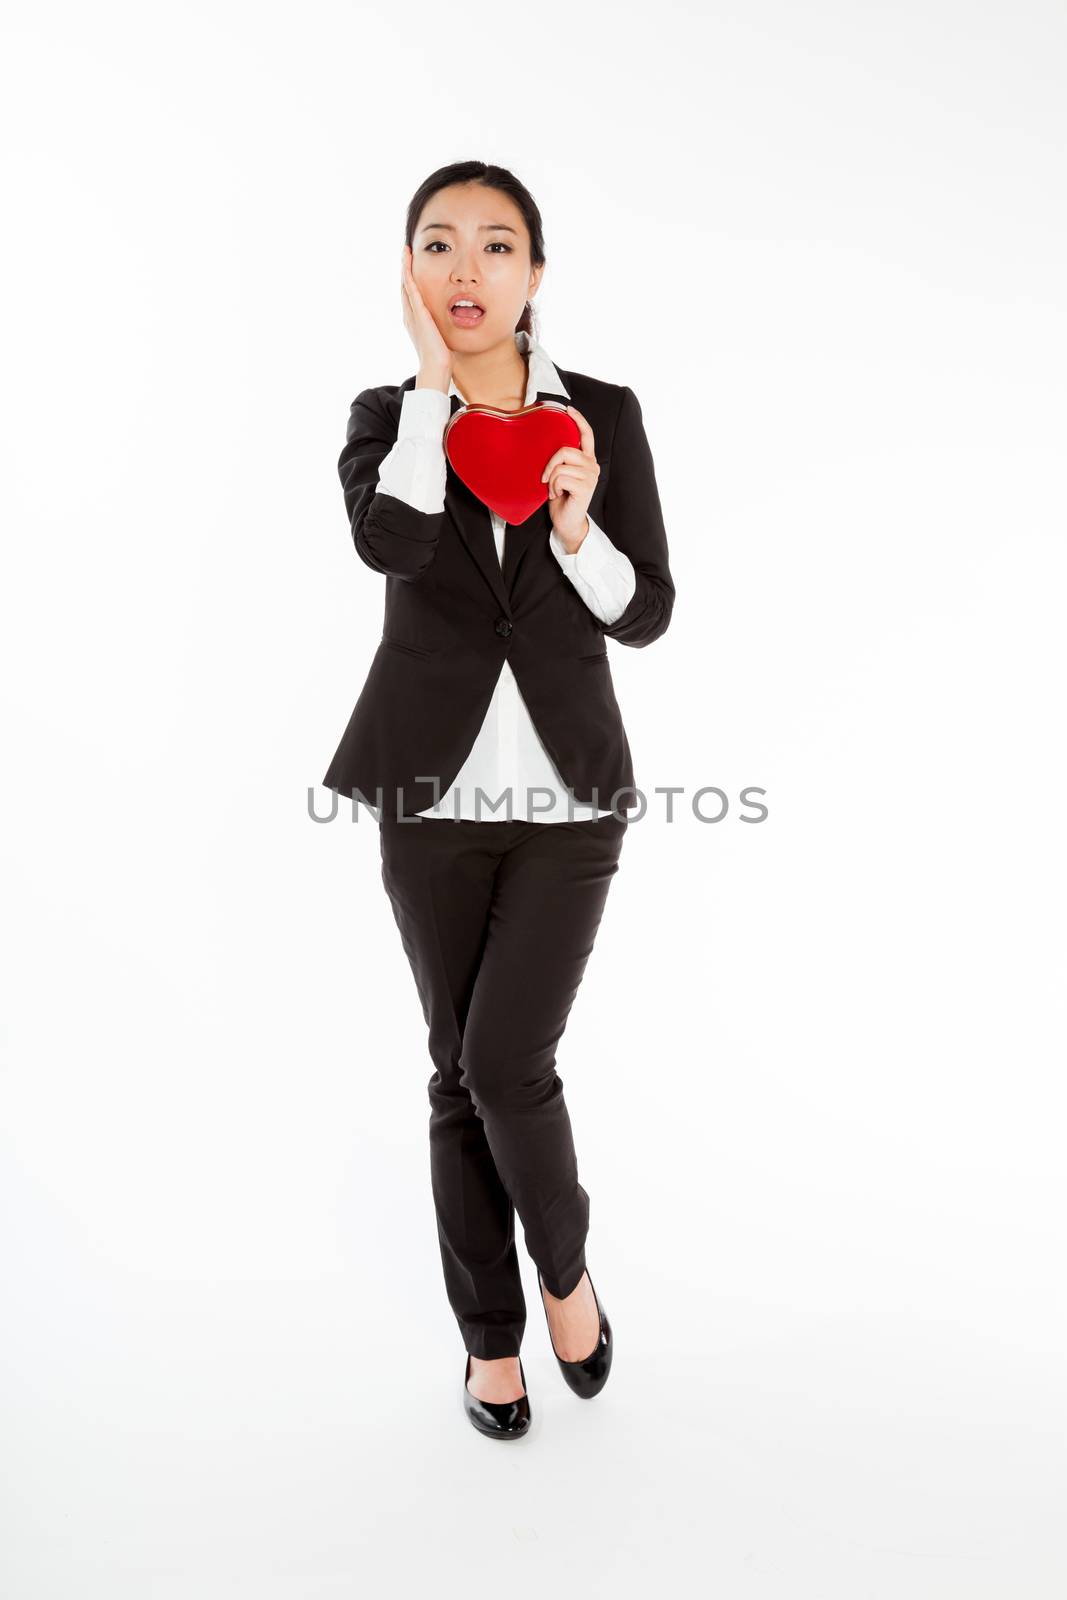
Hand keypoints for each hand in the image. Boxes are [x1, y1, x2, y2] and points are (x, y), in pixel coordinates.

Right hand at [400, 244, 452, 385]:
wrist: (436, 366)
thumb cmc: (439, 357)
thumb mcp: (439, 337)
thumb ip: (438, 328)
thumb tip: (445, 326)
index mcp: (414, 320)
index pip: (410, 295)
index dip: (410, 280)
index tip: (411, 267)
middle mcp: (410, 315)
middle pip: (405, 287)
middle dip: (405, 269)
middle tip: (406, 253)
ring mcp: (413, 314)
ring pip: (406, 285)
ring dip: (405, 267)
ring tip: (405, 252)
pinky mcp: (419, 313)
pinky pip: (411, 289)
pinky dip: (409, 275)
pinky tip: (408, 263)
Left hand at [541, 405, 599, 552]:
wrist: (566, 522)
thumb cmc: (561, 498)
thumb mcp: (560, 474)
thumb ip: (560, 460)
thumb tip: (545, 444)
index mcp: (587, 460)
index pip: (587, 434)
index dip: (578, 420)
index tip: (568, 409)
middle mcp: (592, 465)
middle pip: (565, 450)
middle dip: (550, 464)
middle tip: (545, 478)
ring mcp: (590, 476)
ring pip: (561, 466)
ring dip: (550, 480)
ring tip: (554, 490)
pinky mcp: (585, 487)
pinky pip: (560, 478)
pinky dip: (553, 487)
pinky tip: (557, 495)